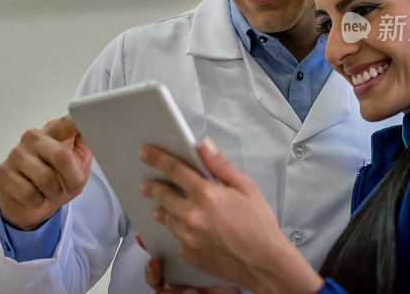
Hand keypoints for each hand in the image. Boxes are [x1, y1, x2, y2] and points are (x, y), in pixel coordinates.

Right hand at [0, 115, 91, 229]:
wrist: (30, 204)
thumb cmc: (58, 180)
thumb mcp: (78, 163)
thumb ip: (88, 145)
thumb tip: (98, 131)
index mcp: (54, 131)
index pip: (67, 123)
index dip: (77, 120)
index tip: (87, 113)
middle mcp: (33, 137)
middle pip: (61, 156)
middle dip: (72, 179)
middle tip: (72, 186)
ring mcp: (16, 153)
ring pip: (46, 179)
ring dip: (55, 193)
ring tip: (52, 192)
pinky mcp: (3, 172)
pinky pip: (30, 193)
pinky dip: (39, 201)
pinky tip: (35, 196)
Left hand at [138, 138, 322, 292]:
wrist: (265, 264)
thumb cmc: (259, 226)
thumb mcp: (246, 188)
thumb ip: (221, 165)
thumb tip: (204, 145)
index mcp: (207, 195)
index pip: (174, 169)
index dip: (156, 158)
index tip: (145, 153)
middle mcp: (193, 216)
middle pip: (161, 194)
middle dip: (151, 187)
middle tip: (145, 184)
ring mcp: (188, 237)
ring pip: (165, 217)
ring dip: (162, 209)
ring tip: (162, 207)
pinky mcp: (187, 253)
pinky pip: (174, 237)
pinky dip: (177, 229)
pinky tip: (185, 227)